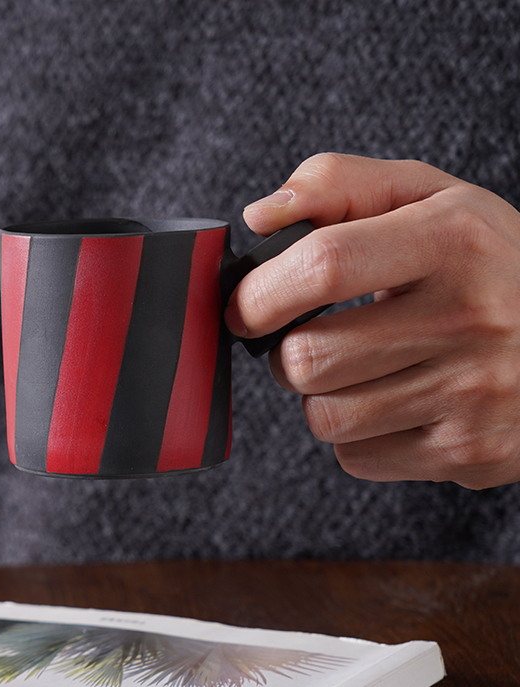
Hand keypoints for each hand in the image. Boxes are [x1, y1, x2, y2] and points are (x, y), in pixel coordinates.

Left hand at [224, 153, 519, 489]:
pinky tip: (397, 403)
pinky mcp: (468, 453)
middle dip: (288, 354)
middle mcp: (470, 319)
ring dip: (322, 396)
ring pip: (325, 417)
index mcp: (454, 241)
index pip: (324, 265)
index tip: (244, 307)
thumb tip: (259, 218)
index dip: (261, 292)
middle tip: (316, 339)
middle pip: (307, 360)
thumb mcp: (430, 199)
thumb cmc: (486, 265)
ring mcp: (474, 395)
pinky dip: (358, 436)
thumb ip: (339, 186)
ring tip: (365, 370)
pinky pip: (356, 457)